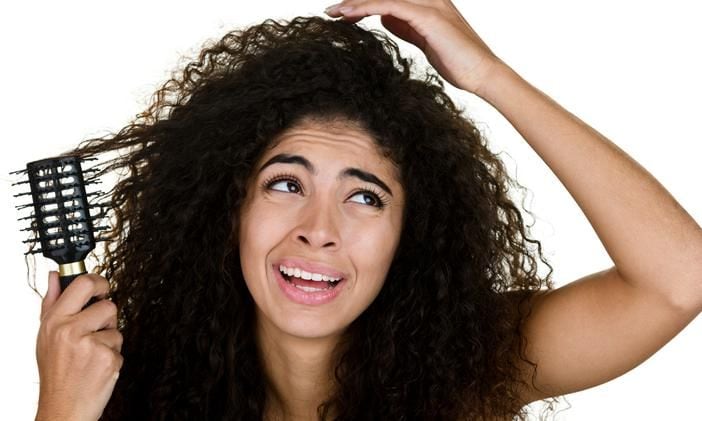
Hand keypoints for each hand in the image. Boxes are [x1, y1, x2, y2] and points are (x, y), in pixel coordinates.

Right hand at [35, 271, 122, 420]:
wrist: (63, 408)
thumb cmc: (55, 371)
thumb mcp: (45, 335)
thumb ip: (52, 303)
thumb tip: (55, 275)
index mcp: (55, 321)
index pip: (83, 284)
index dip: (98, 282)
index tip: (101, 287)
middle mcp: (71, 331)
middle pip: (108, 305)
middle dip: (106, 317)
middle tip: (95, 330)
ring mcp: (91, 345)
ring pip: (116, 328)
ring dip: (109, 339)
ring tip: (91, 354)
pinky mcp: (108, 359)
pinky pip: (120, 347)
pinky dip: (112, 356)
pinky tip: (97, 367)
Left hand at [325, 0, 505, 95]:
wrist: (482, 73)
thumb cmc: (457, 61)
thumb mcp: (424, 40)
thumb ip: (406, 26)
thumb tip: (386, 18)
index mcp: (428, 2)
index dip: (366, 3)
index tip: (343, 12)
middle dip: (357, 1)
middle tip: (332, 12)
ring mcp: (429, 4)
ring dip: (355, 3)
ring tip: (334, 13)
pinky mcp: (427, 16)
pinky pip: (390, 6)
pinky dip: (367, 8)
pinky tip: (349, 15)